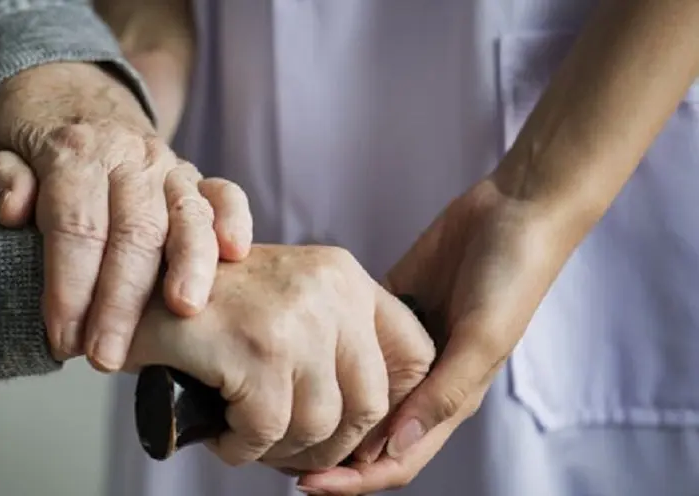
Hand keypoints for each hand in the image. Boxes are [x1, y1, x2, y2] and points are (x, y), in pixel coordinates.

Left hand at [0, 65, 252, 368]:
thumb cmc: (28, 135)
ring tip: (184, 311)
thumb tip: (16, 209)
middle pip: (134, 231)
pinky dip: (233, 220)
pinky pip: (224, 193)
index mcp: (74, 152)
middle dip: (122, 300)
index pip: (76, 226)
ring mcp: (166, 165)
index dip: (69, 287)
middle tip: (106, 357)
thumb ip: (1, 179)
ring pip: (185, 215)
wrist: (68, 89)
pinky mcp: (192, 176)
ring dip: (189, 265)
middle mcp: (127, 156)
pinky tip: (235, 253)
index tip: (61, 337)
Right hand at [124, 244, 434, 471]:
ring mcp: (294, 318)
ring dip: (279, 451)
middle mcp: (330, 289)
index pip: (414, 355)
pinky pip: (266, 432)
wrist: (128, 288)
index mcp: (344, 276)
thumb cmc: (206, 308)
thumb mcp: (287, 305)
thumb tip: (380, 426)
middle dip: (329, 446)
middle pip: (370, 404)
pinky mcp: (255, 349)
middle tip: (288, 452)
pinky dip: (241, 449)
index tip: (353, 432)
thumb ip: (337, 343)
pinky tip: (222, 435)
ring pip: (318, 426)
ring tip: (246, 439)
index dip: (392, 408)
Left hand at [298, 179, 574, 493]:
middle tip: (276, 454)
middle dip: (327, 455)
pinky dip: (325, 358)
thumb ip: (444, 391)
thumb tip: (395, 444)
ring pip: (354, 395)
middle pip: (368, 437)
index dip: (353, 481)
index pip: (396, 460)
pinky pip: (350, 345)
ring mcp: (402, 348)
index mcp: (450, 399)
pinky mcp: (387, 312)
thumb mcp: (483, 337)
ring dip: (323, 409)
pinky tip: (293, 357)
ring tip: (276, 411)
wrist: (513, 210)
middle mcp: (423, 382)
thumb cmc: (511, 276)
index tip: (304, 485)